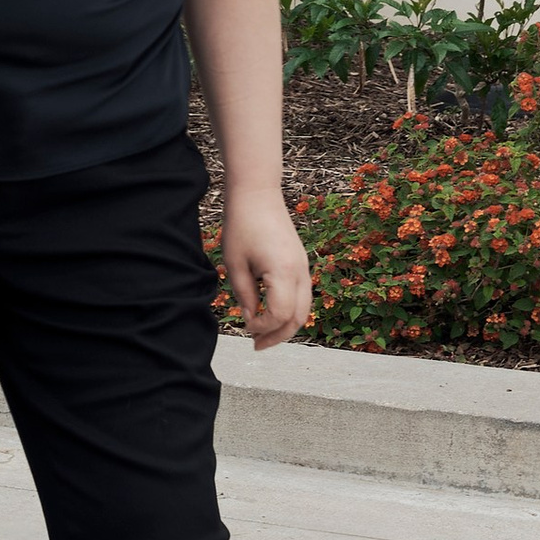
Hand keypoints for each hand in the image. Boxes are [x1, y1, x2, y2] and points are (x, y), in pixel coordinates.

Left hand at [218, 191, 310, 351]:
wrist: (258, 193)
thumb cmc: (242, 225)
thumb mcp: (235, 264)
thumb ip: (244, 295)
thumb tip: (251, 320)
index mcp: (284, 272)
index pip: (280, 315)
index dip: (263, 326)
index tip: (244, 324)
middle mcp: (301, 271)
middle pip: (299, 318)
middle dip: (278, 336)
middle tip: (256, 346)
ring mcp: (304, 266)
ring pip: (305, 308)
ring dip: (286, 325)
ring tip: (263, 334)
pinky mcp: (301, 262)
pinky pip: (303, 295)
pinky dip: (290, 310)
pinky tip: (271, 313)